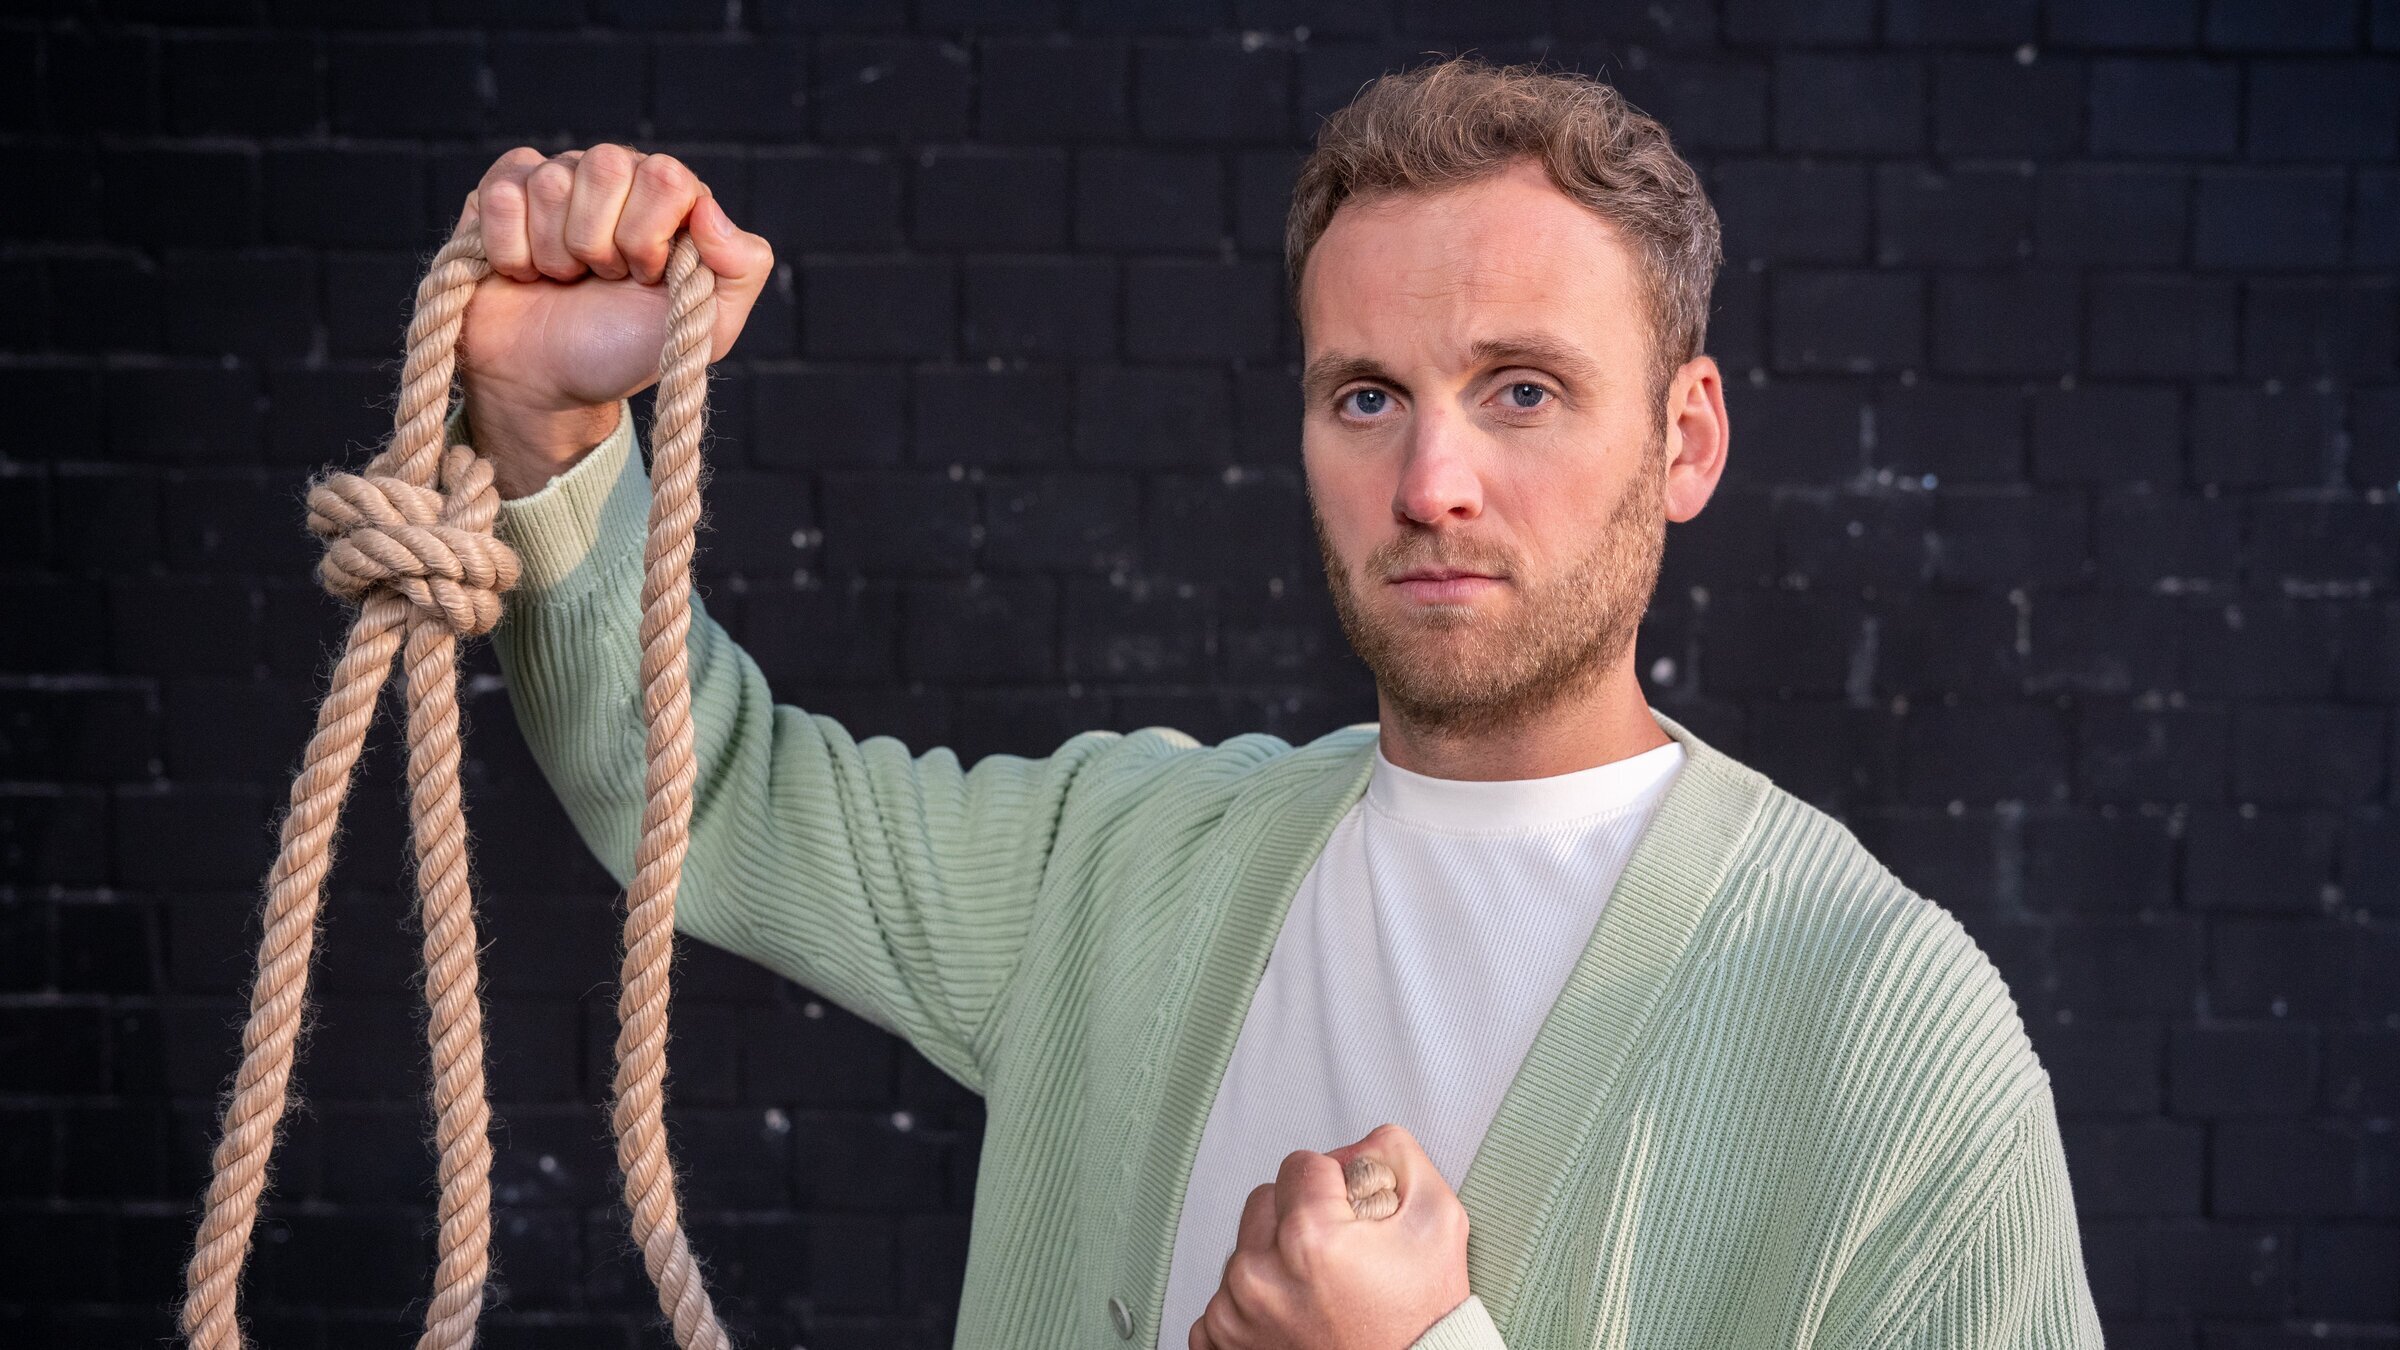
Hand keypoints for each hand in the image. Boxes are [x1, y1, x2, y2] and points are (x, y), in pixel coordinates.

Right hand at [451, 144, 776, 493]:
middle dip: (599, 244)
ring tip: (564, 280)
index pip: (664, 176)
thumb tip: (708, 209)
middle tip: (602, 280)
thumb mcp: (706, 327)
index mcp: (670, 196)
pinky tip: (523, 272)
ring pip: (549, 181)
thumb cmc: (626, 350)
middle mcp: (616, 174)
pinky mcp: (500, 192)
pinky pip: (501, 194)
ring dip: (554, 254)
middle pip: (604, 165)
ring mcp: (556, 178)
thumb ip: (741, 267)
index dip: (647, 237)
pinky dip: (510, 251)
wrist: (550, 383)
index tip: (645, 277)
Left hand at [1188, 1123, 1471, 1349]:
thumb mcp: (1439, 1221)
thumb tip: (1362, 1142)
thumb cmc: (1423, 1319)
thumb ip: (1398, 1155)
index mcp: (1308, 1238)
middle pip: (1265, 1202)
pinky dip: (1254, 1305)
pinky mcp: (1221, 1343)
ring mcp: (1235, 1315)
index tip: (1355, 1220)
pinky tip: (1294, 1317)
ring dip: (1275, 1261)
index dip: (1336, 1187)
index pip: (1302, 1165)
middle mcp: (1260, 1276)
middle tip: (1338, 1257)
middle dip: (1299, 1218)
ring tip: (1319, 1294)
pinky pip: (1223, 1299)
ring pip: (1245, 1249)